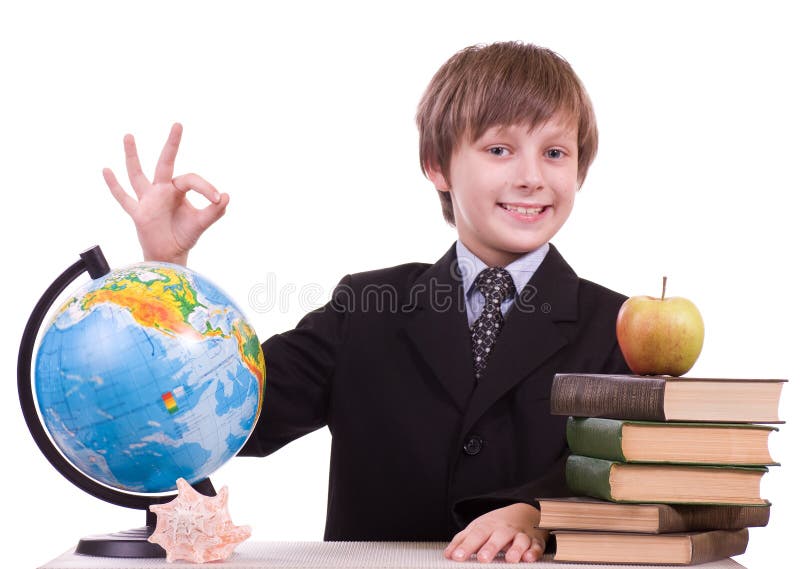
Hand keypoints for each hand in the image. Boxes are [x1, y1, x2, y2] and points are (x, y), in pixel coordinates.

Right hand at [103, 123, 228, 264]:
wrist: (170, 254)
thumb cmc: (185, 235)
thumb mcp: (202, 223)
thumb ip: (215, 211)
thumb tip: (226, 196)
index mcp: (179, 190)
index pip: (190, 179)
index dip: (205, 186)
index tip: (217, 198)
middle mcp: (162, 190)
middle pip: (165, 163)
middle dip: (172, 145)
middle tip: (178, 124)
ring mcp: (148, 200)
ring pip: (137, 174)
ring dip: (132, 156)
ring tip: (128, 135)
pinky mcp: (137, 212)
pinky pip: (123, 197)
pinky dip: (114, 186)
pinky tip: (106, 170)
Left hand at [444, 503, 548, 563]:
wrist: (524, 513)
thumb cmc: (496, 525)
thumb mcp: (478, 528)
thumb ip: (462, 541)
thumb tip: (448, 554)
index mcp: (488, 526)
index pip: (476, 535)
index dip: (467, 546)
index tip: (457, 557)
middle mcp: (505, 530)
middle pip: (497, 536)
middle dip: (491, 547)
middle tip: (483, 559)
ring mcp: (521, 535)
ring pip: (520, 541)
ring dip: (516, 549)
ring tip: (510, 559)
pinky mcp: (535, 541)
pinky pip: (536, 546)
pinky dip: (534, 551)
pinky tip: (529, 557)